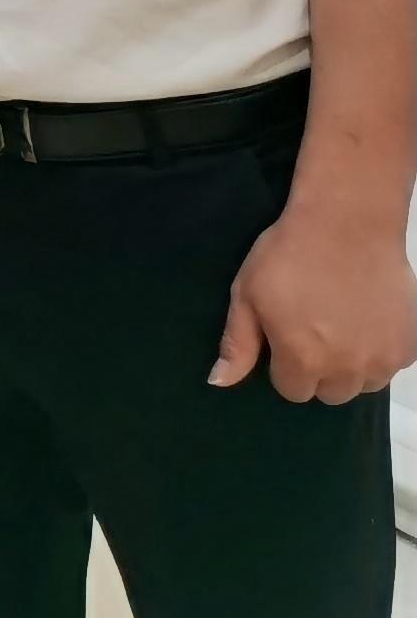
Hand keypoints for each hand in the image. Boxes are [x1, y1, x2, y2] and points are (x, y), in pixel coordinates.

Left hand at [212, 205, 416, 404]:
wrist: (347, 225)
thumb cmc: (288, 257)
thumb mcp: (247, 295)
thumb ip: (238, 344)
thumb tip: (220, 383)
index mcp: (303, 360)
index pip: (292, 390)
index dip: (284, 365)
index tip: (285, 337)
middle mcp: (347, 369)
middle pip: (329, 393)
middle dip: (318, 371)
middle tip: (314, 331)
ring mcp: (383, 359)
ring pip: (363, 384)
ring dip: (351, 366)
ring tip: (341, 328)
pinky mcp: (409, 345)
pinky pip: (390, 365)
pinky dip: (379, 352)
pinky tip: (366, 321)